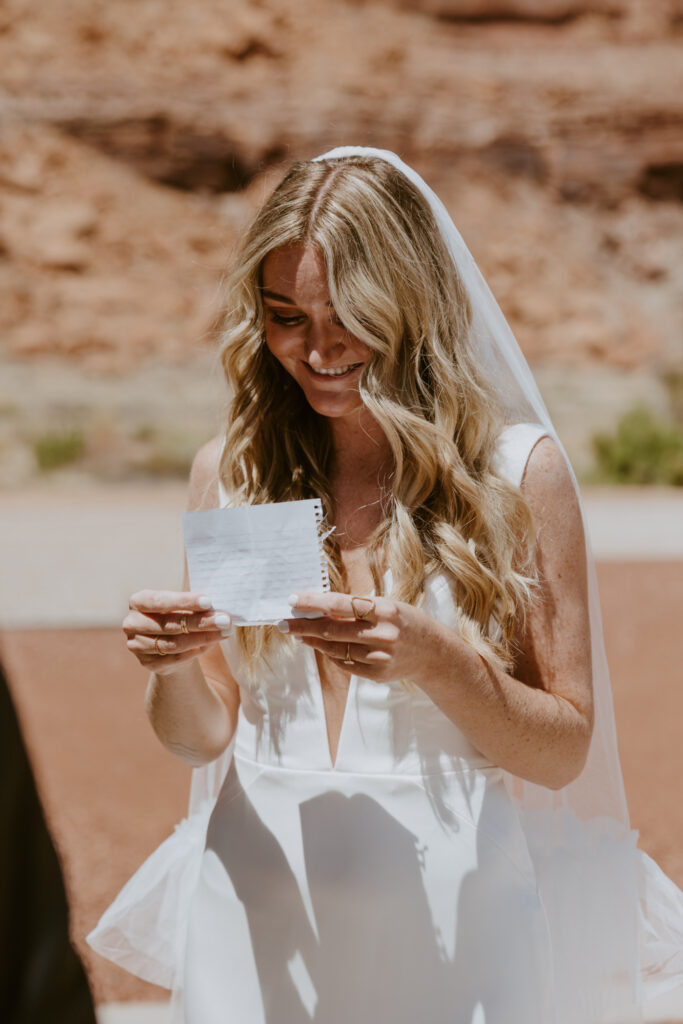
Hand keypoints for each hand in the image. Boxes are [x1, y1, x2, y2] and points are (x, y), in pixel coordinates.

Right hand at [123, 591, 231, 676]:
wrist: (167, 641)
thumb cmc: (176, 614)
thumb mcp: (181, 604)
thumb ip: (192, 601)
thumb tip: (217, 603)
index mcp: (138, 601)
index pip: (160, 601)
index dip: (184, 601)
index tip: (209, 601)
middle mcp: (132, 623)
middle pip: (169, 624)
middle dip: (201, 622)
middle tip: (225, 620)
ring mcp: (137, 645)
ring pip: (174, 644)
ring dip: (203, 638)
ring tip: (225, 631)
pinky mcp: (147, 663)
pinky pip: (176, 658)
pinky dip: (197, 650)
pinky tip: (212, 643)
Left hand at [278, 591, 441, 685]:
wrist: (433, 653)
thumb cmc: (406, 622)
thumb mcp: (387, 606)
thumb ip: (358, 607)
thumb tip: (321, 607)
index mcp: (386, 610)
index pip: (341, 604)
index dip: (314, 602)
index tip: (293, 600)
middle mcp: (383, 634)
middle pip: (332, 630)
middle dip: (303, 626)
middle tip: (283, 623)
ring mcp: (380, 657)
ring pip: (335, 650)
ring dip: (313, 641)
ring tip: (299, 634)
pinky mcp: (377, 674)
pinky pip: (345, 664)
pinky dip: (331, 654)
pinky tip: (321, 647)